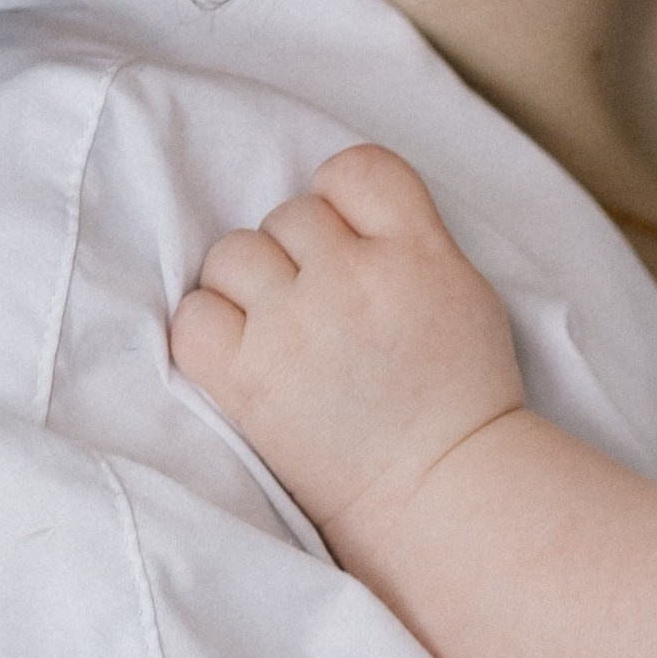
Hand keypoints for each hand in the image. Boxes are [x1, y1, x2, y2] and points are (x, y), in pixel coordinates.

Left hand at [170, 144, 525, 547]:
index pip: (355, 169)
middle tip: (323, 308)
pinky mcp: (247, 379)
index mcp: (417, 251)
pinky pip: (194, 314)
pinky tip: (244, 353)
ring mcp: (294, 328)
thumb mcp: (462, 289)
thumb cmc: (456, 394)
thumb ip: (406, 235)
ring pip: (234, 253)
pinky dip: (211, 328)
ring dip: (250, 284)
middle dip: (300, 254)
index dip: (343, 202)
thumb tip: (334, 208)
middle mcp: (352, 278)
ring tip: (280, 329)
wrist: (436, 488)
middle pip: (289, 215)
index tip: (349, 243)